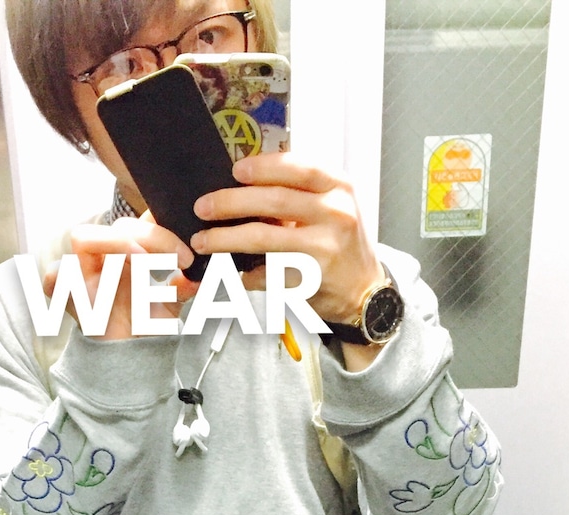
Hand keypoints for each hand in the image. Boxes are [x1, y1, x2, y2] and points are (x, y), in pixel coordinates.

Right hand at [44, 215, 197, 340]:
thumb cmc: (145, 326)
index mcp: (130, 252)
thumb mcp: (172, 304)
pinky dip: (67, 278)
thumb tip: (200, 276)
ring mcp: (82, 271)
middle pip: (120, 226)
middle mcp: (105, 256)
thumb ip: (184, 287)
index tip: (188, 256)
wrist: (129, 359)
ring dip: (116, 245)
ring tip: (142, 263)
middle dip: (151, 237)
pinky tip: (95, 289)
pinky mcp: (64, 291)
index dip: (163, 231)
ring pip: (83, 236)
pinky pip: (55, 275)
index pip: (143, 223)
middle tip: (177, 259)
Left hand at [191, 154, 383, 342]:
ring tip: (203, 240)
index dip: (262, 167)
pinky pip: (266, 273)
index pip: (297, 168)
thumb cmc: (342, 245)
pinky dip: (242, 273)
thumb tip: (246, 181)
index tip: (235, 170)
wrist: (365, 292)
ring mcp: (323, 248)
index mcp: (339, 188)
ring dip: (225, 239)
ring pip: (263, 238)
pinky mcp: (310, 279)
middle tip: (204, 207)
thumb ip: (299, 191)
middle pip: (272, 201)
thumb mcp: (333, 206)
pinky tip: (228, 271)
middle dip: (230, 203)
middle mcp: (335, 214)